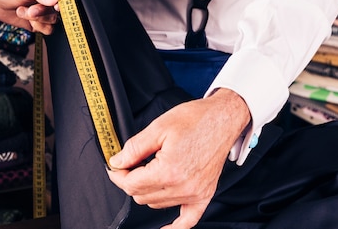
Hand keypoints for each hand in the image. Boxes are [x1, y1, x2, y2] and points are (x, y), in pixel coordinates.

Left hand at [0, 0, 59, 33]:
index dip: (62, 2)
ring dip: (37, 18)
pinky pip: (47, 29)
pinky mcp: (40, 22)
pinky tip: (25, 16)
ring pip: (53, 21)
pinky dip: (37, 25)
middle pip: (59, 11)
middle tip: (31, 9)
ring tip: (23, 10)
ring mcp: (45, 11)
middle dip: (43, 12)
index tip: (55, 6)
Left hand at [107, 89, 250, 228]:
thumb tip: (117, 162)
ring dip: (146, 192)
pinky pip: (188, 220)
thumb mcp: (158, 127)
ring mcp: (195, 194)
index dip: (118, 175)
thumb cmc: (195, 120)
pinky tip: (164, 228)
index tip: (115, 166)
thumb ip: (134, 148)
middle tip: (129, 165)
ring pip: (156, 205)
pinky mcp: (204, 195)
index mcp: (169, 170)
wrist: (222, 119)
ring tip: (148, 172)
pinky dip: (174, 226)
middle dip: (130, 181)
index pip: (131, 184)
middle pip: (141, 196)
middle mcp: (183, 187)